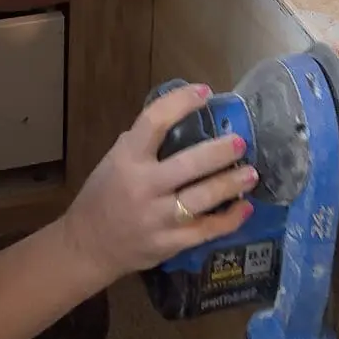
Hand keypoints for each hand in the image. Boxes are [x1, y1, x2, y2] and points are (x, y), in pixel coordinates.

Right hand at [63, 84, 257, 283]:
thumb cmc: (103, 196)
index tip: (204, 92)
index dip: (181, 102)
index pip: (154, 122)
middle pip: (189, 164)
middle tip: (240, 142)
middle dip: (220, 152)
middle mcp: (143, 187)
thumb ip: (143, 143)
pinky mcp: (169, 244)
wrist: (87, 246)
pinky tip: (245, 208)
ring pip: (202, 199)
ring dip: (230, 184)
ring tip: (251, 174)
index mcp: (126, 159)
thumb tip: (183, 118)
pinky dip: (229, 220)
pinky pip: (205, 231)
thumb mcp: (114, 161)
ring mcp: (157, 218)